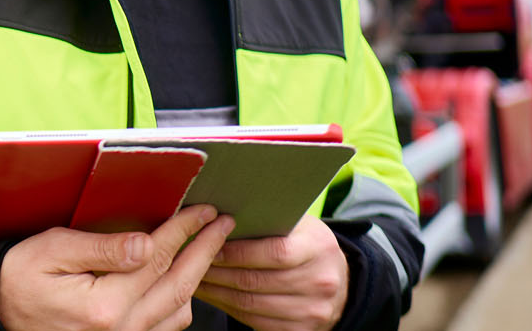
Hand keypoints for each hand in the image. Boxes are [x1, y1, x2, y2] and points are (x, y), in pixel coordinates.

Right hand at [0, 205, 235, 330]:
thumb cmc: (19, 278)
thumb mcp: (52, 251)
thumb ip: (102, 249)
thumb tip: (147, 244)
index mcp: (104, 304)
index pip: (157, 257)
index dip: (184, 228)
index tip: (203, 210)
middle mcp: (121, 329)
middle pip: (179, 284)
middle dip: (206, 249)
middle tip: (223, 224)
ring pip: (180, 310)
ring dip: (200, 276)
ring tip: (209, 248)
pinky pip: (166, 328)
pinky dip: (182, 302)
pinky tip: (182, 279)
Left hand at [194, 215, 348, 330]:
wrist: (341, 281)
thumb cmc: (307, 244)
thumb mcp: (299, 224)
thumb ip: (268, 218)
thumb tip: (221, 213)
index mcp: (319, 247)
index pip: (274, 252)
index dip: (237, 252)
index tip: (208, 245)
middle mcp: (320, 281)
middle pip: (257, 281)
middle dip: (218, 272)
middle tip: (190, 263)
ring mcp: (313, 310)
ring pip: (252, 305)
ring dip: (217, 293)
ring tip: (195, 279)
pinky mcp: (302, 330)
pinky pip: (256, 322)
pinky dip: (229, 309)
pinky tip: (214, 296)